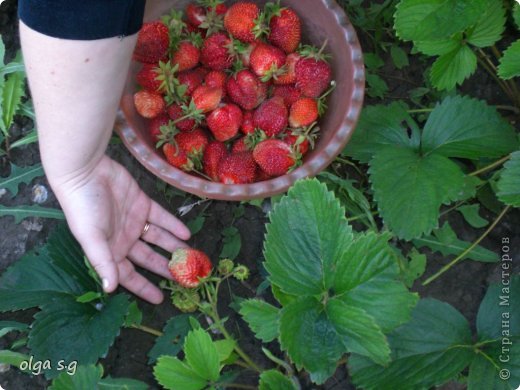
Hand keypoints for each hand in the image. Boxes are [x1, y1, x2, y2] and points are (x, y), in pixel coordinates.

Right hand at [52, 155, 190, 303]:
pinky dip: (174, 225)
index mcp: (110, 251)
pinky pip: (162, 218)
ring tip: (191, 257)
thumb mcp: (91, 237)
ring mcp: (134, 221)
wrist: (85, 172)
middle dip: (165, 268)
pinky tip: (186, 234)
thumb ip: (102, 262)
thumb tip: (109, 289)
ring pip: (159, 238)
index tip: (160, 299)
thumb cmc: (83, 208)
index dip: (144, 288)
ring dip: (174, 247)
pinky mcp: (142, 203)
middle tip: (186, 279)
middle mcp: (124, 239)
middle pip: (149, 258)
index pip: (129, 275)